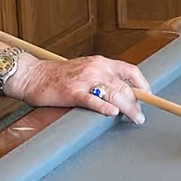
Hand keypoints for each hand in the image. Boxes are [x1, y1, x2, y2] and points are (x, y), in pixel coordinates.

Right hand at [6, 54, 149, 124]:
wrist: (31, 75)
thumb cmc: (56, 76)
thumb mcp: (84, 70)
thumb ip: (100, 78)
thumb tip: (119, 93)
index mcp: (100, 62)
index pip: (129, 70)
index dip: (143, 84)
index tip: (149, 95)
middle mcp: (95, 68)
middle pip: (124, 86)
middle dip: (137, 102)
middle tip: (140, 116)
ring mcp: (84, 80)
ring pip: (114, 93)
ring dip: (128, 108)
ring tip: (135, 118)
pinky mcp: (72, 92)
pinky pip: (92, 100)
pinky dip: (104, 107)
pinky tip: (113, 113)